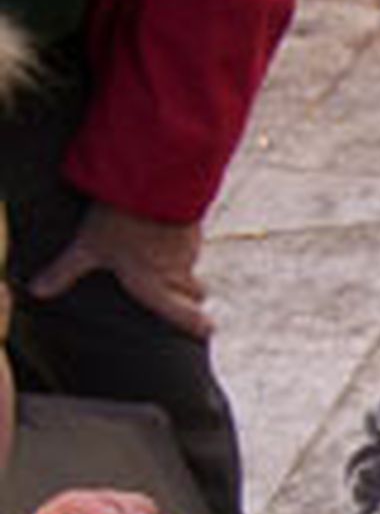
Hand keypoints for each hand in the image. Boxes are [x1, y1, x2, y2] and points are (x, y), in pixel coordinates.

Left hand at [29, 202, 212, 338]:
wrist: (153, 182)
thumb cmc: (121, 222)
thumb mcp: (87, 247)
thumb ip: (65, 270)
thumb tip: (37, 291)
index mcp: (154, 286)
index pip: (186, 315)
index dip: (197, 325)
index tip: (209, 331)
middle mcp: (178, 272)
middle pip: (195, 291)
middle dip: (192, 294)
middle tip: (188, 294)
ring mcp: (191, 247)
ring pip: (190, 261)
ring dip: (181, 260)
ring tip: (162, 249)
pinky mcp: (195, 224)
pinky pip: (190, 237)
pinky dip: (180, 236)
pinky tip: (163, 224)